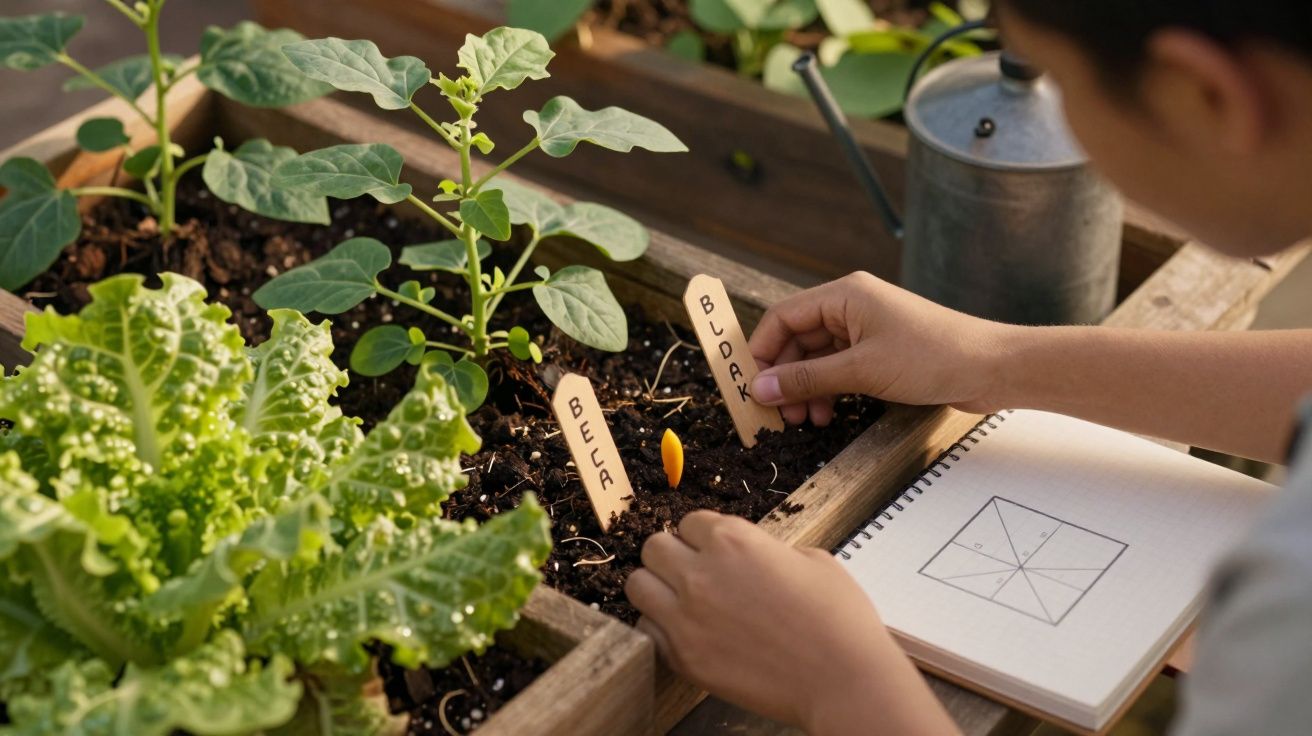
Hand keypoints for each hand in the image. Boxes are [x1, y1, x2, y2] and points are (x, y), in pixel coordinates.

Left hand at [626, 511, 956, 734]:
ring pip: (637, 584)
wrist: (844, 680)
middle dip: (672, 556)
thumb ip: (765, 548)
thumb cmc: (838, 619)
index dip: (703, 537)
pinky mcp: (683, 656)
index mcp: (734, 539)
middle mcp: (701, 572)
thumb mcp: (811, 559)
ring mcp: (686, 616)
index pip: (690, 521)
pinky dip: (659, 628)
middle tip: (692, 572)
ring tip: (679, 600)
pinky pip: (646, 629)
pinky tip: (684, 632)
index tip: (713, 551)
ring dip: (656, 588)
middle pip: (653, 547)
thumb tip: (747, 554)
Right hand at [749, 272, 1011, 424]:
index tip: (750, 386)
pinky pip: (838, 368)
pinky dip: (827, 391)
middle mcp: (851, 306)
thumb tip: (761, 387)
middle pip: (796, 339)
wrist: (992, 368)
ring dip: (805, 389)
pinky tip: (826, 415)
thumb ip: (808, 379)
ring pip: (816, 358)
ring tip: (804, 421)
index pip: (782, 317)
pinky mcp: (880, 351)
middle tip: (777, 413)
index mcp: (844, 294)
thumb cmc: (935, 356)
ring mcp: (866, 329)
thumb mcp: (862, 371)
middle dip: (783, 377)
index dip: (761, 352)